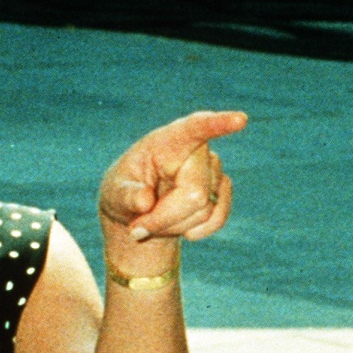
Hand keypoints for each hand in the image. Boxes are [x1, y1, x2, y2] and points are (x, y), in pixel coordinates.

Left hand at [99, 110, 245, 252]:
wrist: (137, 213)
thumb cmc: (123, 193)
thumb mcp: (113, 195)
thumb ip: (125, 196)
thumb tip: (145, 201)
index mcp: (168, 140)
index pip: (195, 128)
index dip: (217, 124)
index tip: (239, 120)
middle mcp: (197, 150)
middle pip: (195, 194)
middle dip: (164, 218)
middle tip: (137, 228)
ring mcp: (213, 169)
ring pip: (203, 211)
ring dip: (173, 226)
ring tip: (153, 219)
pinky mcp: (222, 189)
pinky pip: (216, 219)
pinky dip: (194, 231)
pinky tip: (180, 230)